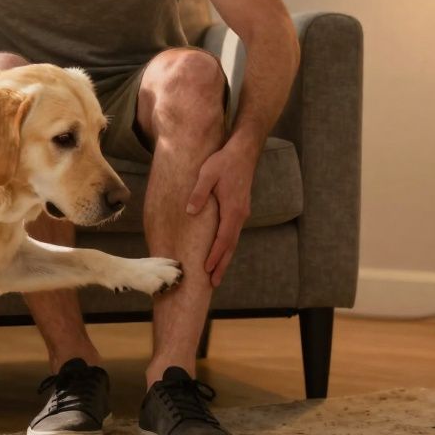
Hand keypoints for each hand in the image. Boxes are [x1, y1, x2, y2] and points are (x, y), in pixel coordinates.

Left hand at [185, 139, 258, 286]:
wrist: (244, 151)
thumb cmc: (224, 161)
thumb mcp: (207, 174)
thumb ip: (199, 193)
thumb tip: (190, 211)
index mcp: (232, 209)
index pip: (223, 239)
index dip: (215, 255)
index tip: (207, 270)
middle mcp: (240, 215)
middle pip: (230, 245)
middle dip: (221, 264)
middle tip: (214, 283)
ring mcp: (242, 212)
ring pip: (233, 240)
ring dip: (225, 257)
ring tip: (216, 274)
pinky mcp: (240, 209)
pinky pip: (233, 232)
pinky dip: (227, 246)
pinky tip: (220, 251)